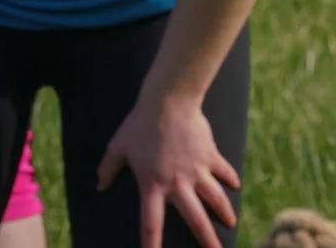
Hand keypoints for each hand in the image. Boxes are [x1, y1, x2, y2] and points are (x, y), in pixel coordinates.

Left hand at [96, 93, 240, 247]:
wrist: (169, 101)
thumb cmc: (140, 124)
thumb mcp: (118, 146)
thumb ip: (108, 167)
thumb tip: (99, 185)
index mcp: (153, 185)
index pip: (151, 222)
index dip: (151, 243)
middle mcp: (178, 183)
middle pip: (195, 219)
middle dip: (206, 240)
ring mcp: (198, 170)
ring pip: (215, 198)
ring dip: (224, 212)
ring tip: (231, 224)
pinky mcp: (210, 155)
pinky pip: (224, 170)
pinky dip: (231, 178)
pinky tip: (236, 185)